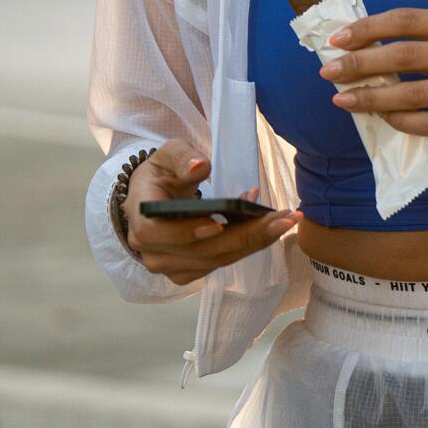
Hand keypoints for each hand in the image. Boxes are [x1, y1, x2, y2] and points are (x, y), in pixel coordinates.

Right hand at [122, 139, 299, 284]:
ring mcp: (172, 267)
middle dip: (246, 235)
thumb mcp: (169, 156)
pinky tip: (270, 225)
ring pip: (218, 259)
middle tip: (283, 217)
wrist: (154, 198)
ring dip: (255, 240)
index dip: (188, 231)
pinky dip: (248, 244)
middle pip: (202, 251)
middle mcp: (153, 253)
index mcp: (142, 222)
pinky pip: (222, 261)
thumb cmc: (162, 174)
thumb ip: (184, 159)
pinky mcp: (190, 272)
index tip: (219, 222)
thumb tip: (201, 167)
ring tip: (286, 219)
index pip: (161, 235)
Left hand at [319, 8, 427, 151]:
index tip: (338, 39)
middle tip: (331, 71)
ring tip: (343, 99)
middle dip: (360, 62)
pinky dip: (400, 120)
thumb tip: (369, 47)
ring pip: (411, 93)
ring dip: (372, 97)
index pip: (407, 20)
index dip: (368, 28)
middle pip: (404, 55)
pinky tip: (382, 118)